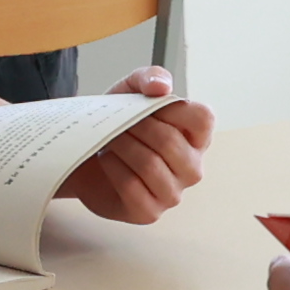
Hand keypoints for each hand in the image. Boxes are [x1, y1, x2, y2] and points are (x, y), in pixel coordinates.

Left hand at [58, 71, 209, 225]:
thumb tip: (161, 87)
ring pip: (150, 165)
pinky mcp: (149, 212)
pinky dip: (114, 169)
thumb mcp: (132, 89)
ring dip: (123, 147)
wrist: (85, 153)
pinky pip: (133, 188)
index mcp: (196, 138)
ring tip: (111, 139)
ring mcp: (172, 193)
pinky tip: (106, 160)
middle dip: (137, 128)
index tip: (149, 105)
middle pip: (170, 142)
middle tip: (118, 123)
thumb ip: (150, 77)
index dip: (173, 108)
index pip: (203, 119)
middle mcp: (191, 168)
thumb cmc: (119, 123)